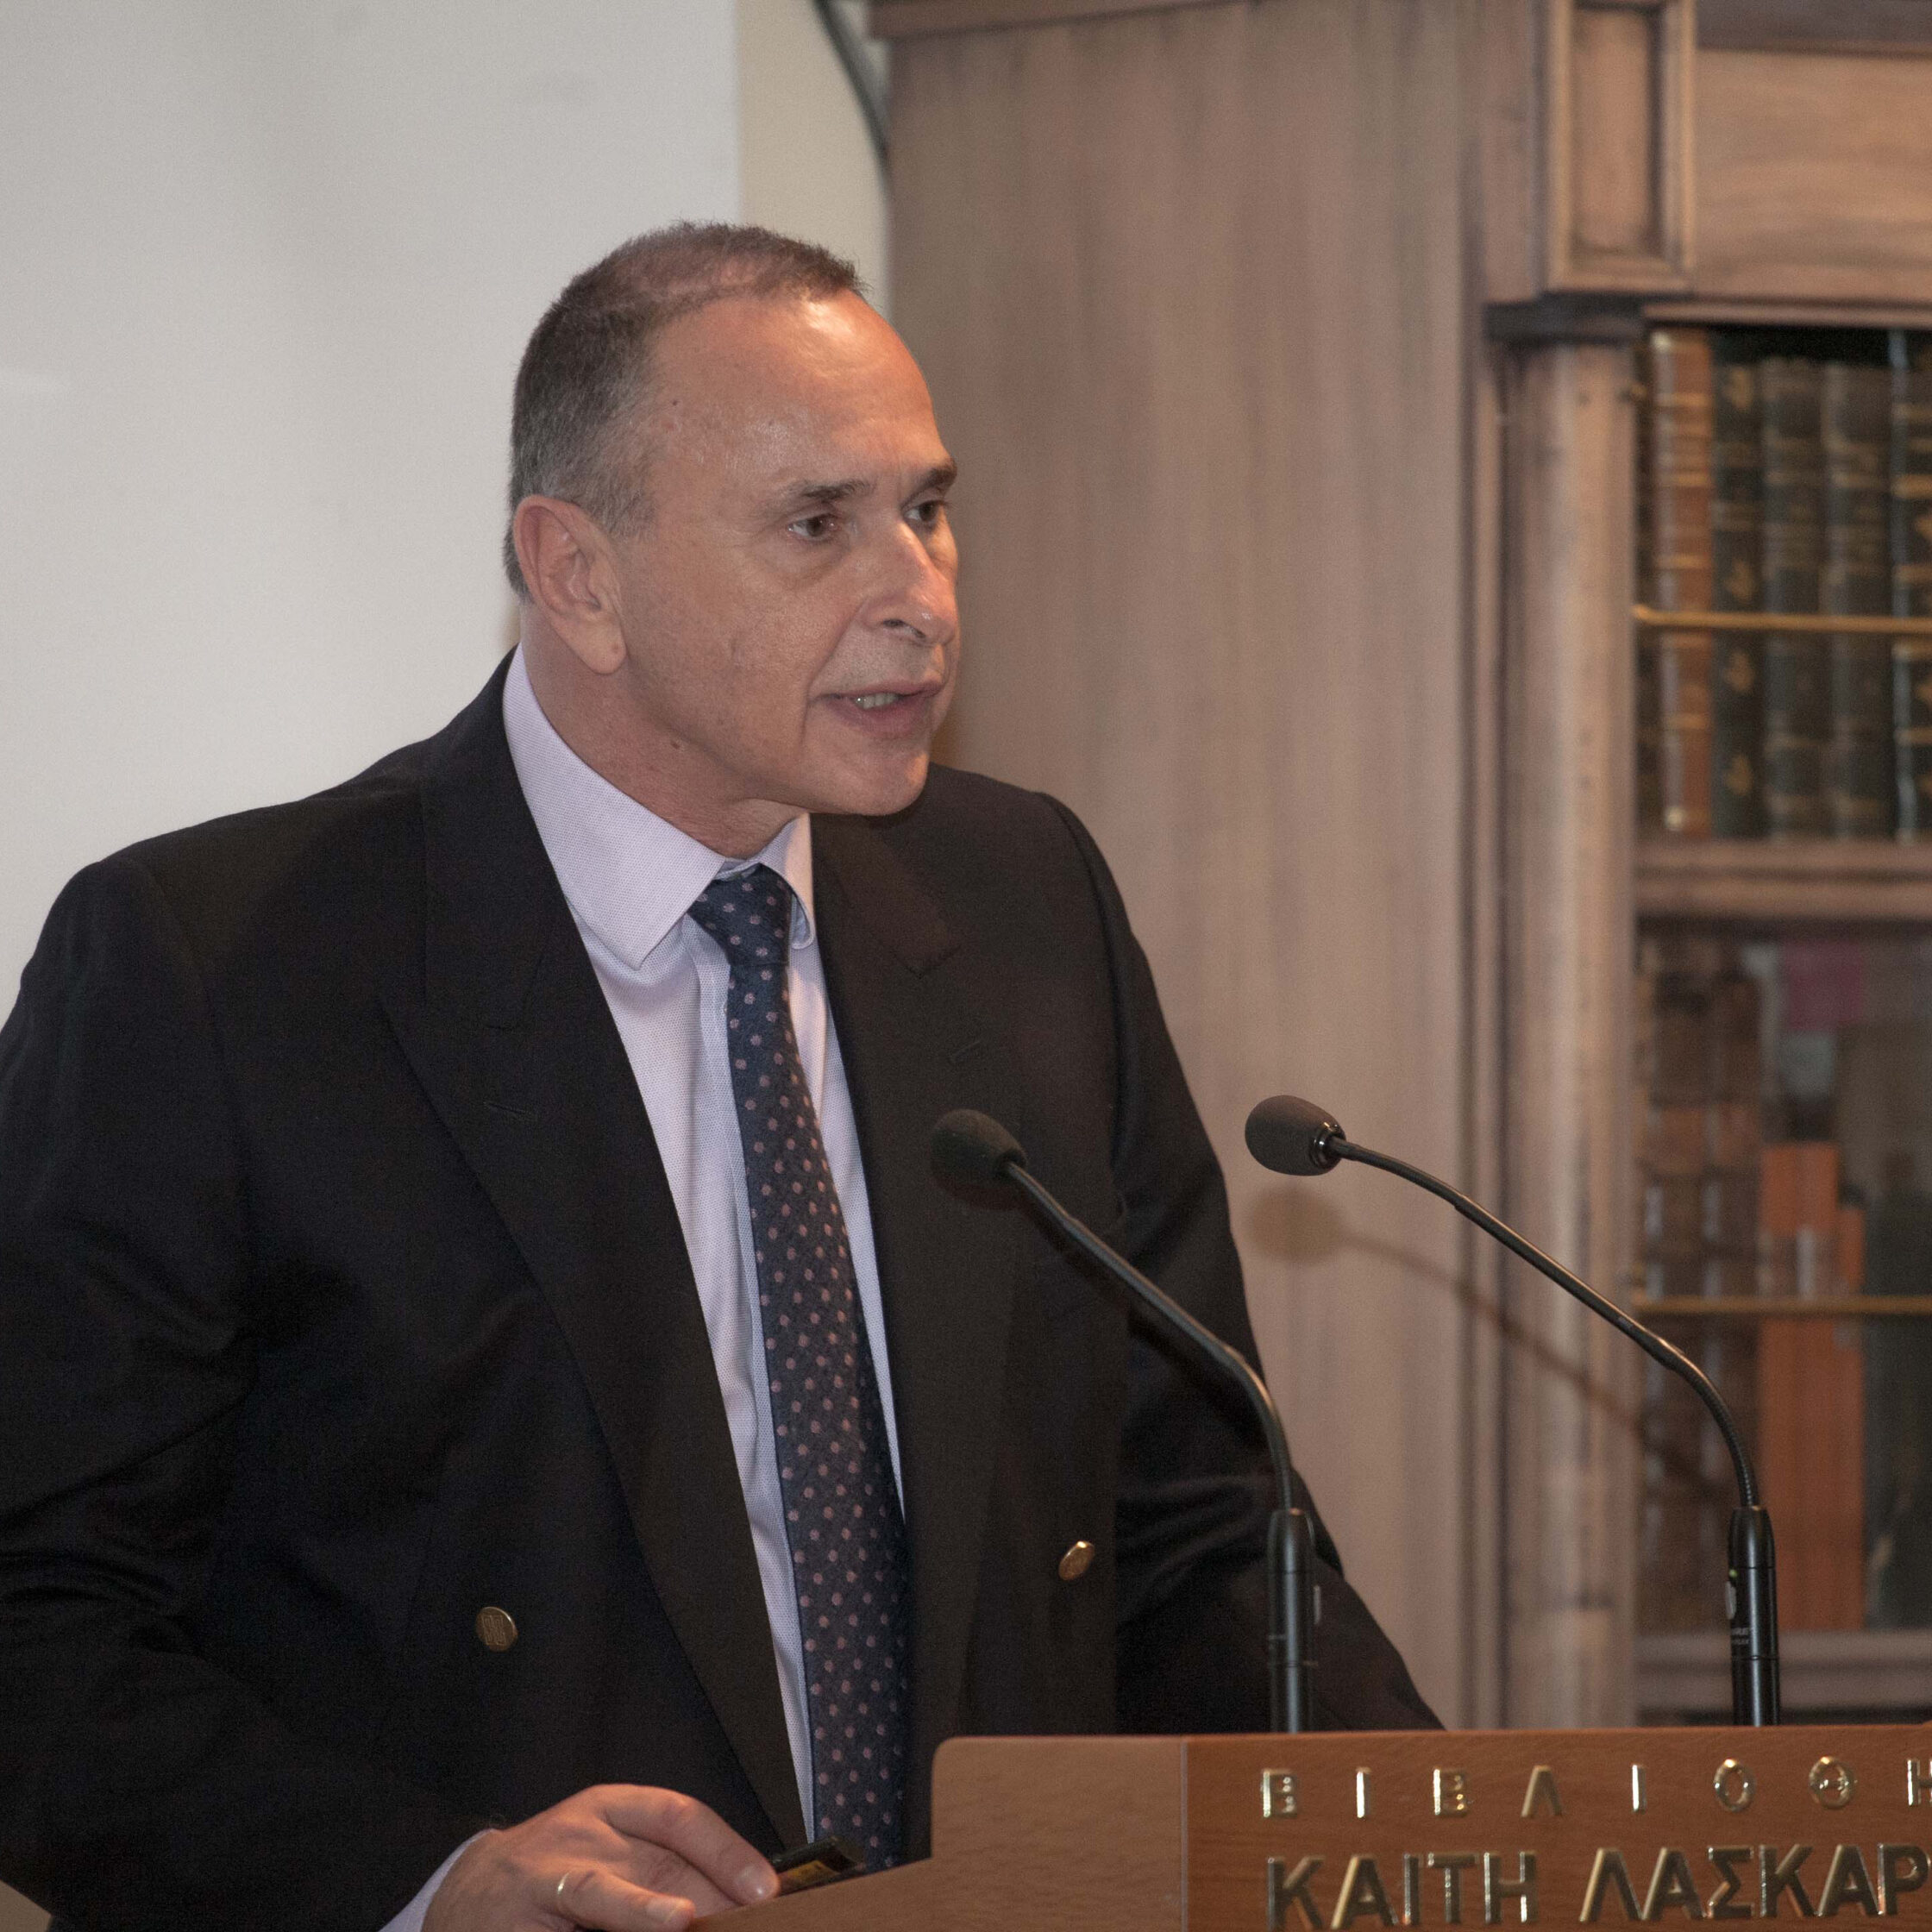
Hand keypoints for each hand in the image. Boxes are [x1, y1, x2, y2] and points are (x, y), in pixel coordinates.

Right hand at [423, 1784, 778, 1930]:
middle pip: (653, 1863)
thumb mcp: (609, 1849)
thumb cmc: (556, 1873)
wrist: (463, 1893)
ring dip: (643, 1912)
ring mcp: (544, 1876)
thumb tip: (739, 1903)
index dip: (725, 1851)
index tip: (765, 1889)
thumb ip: (664, 1869)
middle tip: (747, 1923)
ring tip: (680, 1925)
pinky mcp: (518, 1922)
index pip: (678, 1817)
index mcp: (610, 1808)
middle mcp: (579, 1834)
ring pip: (600, 1892)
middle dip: (705, 1898)